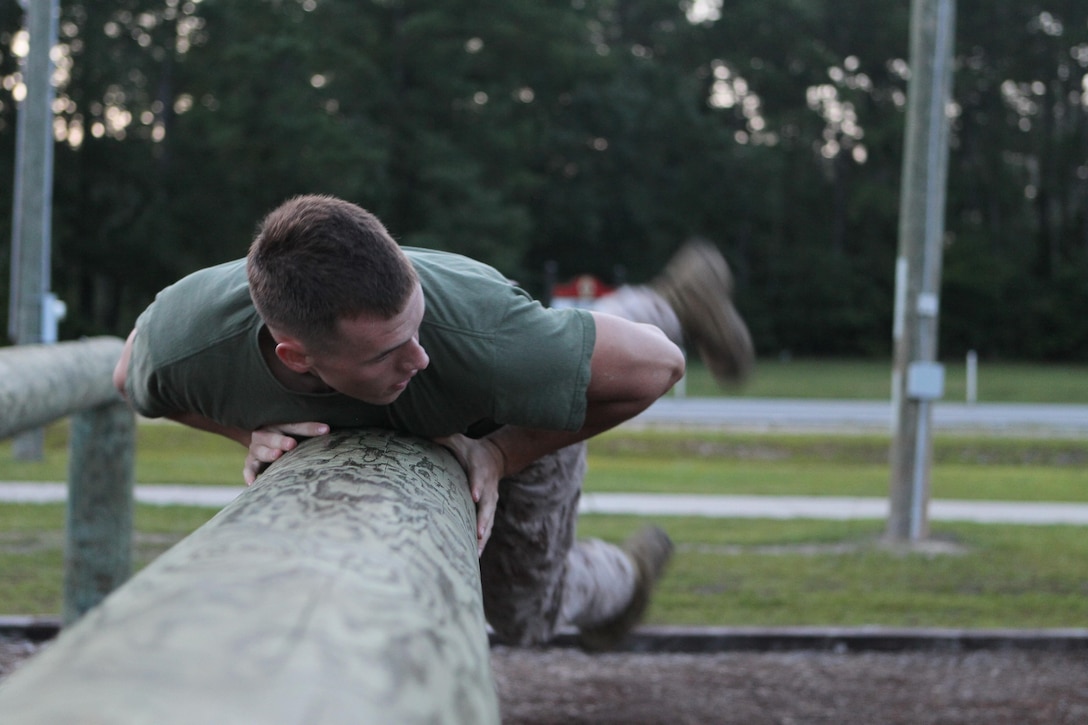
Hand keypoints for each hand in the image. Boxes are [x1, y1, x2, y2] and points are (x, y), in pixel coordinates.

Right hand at [244, 422, 329, 484]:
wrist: (266, 437)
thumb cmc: (291, 434)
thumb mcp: (299, 430)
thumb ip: (313, 430)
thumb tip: (333, 431)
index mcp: (279, 422)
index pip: (294, 424)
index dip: (309, 427)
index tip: (326, 430)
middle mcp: (265, 433)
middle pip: (271, 436)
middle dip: (281, 440)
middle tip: (292, 444)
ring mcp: (256, 447)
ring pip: (259, 450)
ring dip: (268, 453)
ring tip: (277, 455)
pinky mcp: (251, 460)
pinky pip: (249, 467)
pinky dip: (249, 474)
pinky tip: (252, 483)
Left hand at [434, 433, 506, 555]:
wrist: (494, 458)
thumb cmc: (469, 450)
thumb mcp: (458, 440)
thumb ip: (441, 438)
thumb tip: (421, 432)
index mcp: (480, 469)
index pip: (479, 478)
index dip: (477, 487)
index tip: (474, 496)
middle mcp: (488, 488)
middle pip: (488, 505)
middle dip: (483, 520)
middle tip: (478, 533)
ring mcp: (491, 501)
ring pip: (489, 521)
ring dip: (483, 537)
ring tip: (476, 553)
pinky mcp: (489, 511)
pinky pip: (487, 527)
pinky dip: (482, 542)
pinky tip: (475, 556)